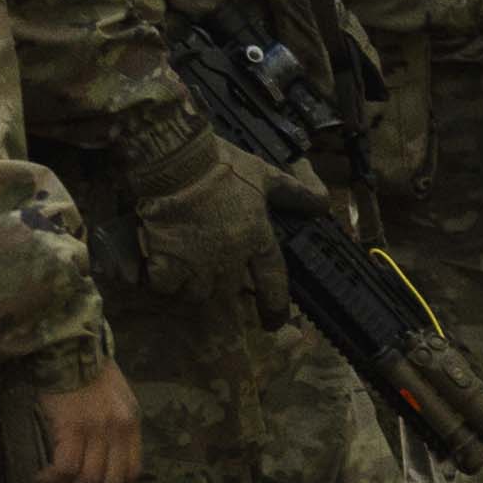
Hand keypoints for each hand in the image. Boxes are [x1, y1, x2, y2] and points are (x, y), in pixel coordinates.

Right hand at [34, 363, 142, 482]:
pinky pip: (66, 468)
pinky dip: (53, 480)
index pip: (130, 473)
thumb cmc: (80, 366)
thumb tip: (94, 456)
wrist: (64, 340)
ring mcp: (99, 427)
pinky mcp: (74, 425)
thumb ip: (110, 424)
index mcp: (131, 422)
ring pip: (88, 481)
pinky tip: (40, 479)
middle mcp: (120, 427)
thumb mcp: (110, 394)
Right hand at [125, 127, 290, 323]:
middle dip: (221, 284)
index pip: (273, 282)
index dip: (276, 307)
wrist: (174, 160)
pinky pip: (165, 286)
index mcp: (257, 238)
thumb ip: (294, 194)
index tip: (274, 323)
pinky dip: (162, 279)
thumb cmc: (221, 164)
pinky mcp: (166, 263)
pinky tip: (159, 264)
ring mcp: (198, 264)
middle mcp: (230, 258)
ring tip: (185, 266)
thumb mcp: (265, 175)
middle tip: (209, 269)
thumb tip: (323, 204)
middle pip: (228, 292)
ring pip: (196, 293)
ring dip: (192, 285)